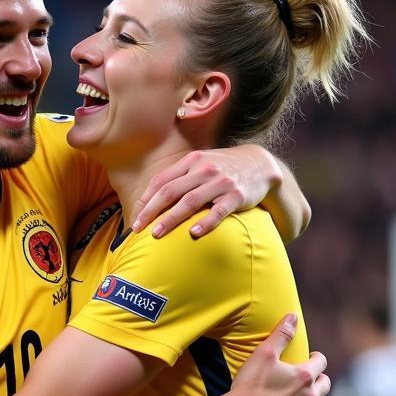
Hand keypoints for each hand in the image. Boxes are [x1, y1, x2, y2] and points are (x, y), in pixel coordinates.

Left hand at [130, 145, 281, 238]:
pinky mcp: (237, 196)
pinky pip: (219, 211)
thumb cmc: (222, 169)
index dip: (145, 199)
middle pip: (170, 191)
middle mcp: (204, 170)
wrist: (260, 165)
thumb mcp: (201, 165)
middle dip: (151, 211)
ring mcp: (220, 182)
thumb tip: (150, 200)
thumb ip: (179, 177)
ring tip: (156, 234)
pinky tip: (193, 233)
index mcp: (191, 162)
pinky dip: (206, 222)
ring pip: (190, 201)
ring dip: (171, 219)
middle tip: (138, 228)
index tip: (135, 216)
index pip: (161, 181)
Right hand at [227, 314, 329, 395]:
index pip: (321, 362)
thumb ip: (281, 335)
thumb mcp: (263, 354)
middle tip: (307, 378)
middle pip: (325, 385)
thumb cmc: (249, 386)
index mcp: (304, 376)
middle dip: (319, 379)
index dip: (316, 357)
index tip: (310, 357)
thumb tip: (293, 316)